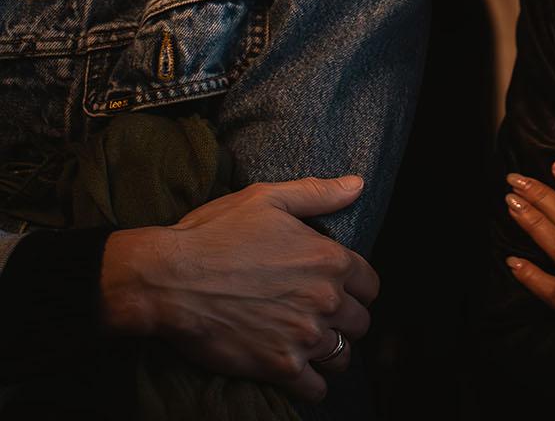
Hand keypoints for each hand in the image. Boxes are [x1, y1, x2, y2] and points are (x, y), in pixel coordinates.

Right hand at [100, 176, 378, 403]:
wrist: (167, 280)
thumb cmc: (214, 235)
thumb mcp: (267, 199)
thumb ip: (318, 194)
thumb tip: (357, 185)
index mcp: (329, 260)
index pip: (369, 285)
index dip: (357, 288)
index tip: (342, 292)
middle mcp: (324, 299)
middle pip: (359, 322)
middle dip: (346, 321)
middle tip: (324, 320)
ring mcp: (303, 335)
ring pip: (342, 355)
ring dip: (332, 353)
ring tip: (314, 347)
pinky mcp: (278, 366)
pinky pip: (315, 387)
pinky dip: (312, 385)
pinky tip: (301, 376)